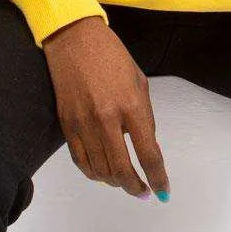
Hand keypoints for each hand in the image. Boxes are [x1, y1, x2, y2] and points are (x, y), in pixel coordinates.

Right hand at [42, 16, 169, 198]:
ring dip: (115, 182)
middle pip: (122, 170)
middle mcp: (107, 119)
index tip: (163, 191)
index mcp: (131, 106)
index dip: (158, 178)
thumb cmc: (111, 56)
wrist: (74, 40)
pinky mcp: (67, 125)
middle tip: (143, 192)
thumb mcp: (140, 83)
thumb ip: (145, 118)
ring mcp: (84, 124)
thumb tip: (148, 148)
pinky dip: (93, 173)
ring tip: (124, 182)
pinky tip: (103, 174)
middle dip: (136, 188)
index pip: (149, 154)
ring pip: (101, 170)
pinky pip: (81, 161)